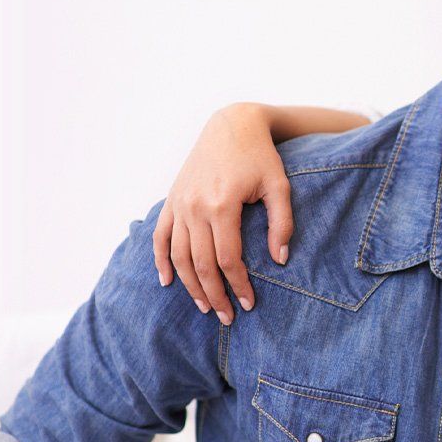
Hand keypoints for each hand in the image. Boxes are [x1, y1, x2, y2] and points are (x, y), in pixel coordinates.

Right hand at [153, 102, 294, 324]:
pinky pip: (160, 236)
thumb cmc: (260, 156)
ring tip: (205, 306)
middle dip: (214, 295)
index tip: (249, 304)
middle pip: (201, 264)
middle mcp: (195, 207)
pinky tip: (168, 282)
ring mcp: (179, 204)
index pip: (228, 259)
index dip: (238, 286)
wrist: (232, 124)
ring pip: (178, 256)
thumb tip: (279, 260)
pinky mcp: (172, 199)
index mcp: (222, 205)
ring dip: (190, 285)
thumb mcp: (279, 186)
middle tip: (227, 317)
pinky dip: (160, 261)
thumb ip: (281, 224)